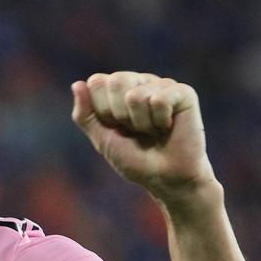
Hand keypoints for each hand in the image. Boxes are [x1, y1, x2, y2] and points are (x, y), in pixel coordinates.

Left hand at [71, 72, 216, 206]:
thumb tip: (77, 84)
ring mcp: (162, 85)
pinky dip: (161, 121)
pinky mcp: (183, 93)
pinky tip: (169, 127)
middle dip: (120, 114)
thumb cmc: (135, 159)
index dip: (103, 111)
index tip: (117, 127)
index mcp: (118, 90)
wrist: (165, 178)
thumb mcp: (102, 139)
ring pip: (136, 95)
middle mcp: (140, 82)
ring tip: (154, 131)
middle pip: (116, 81)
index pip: (97, 82)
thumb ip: (85, 114)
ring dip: (142, 123)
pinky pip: (159, 100)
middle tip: (136, 130)